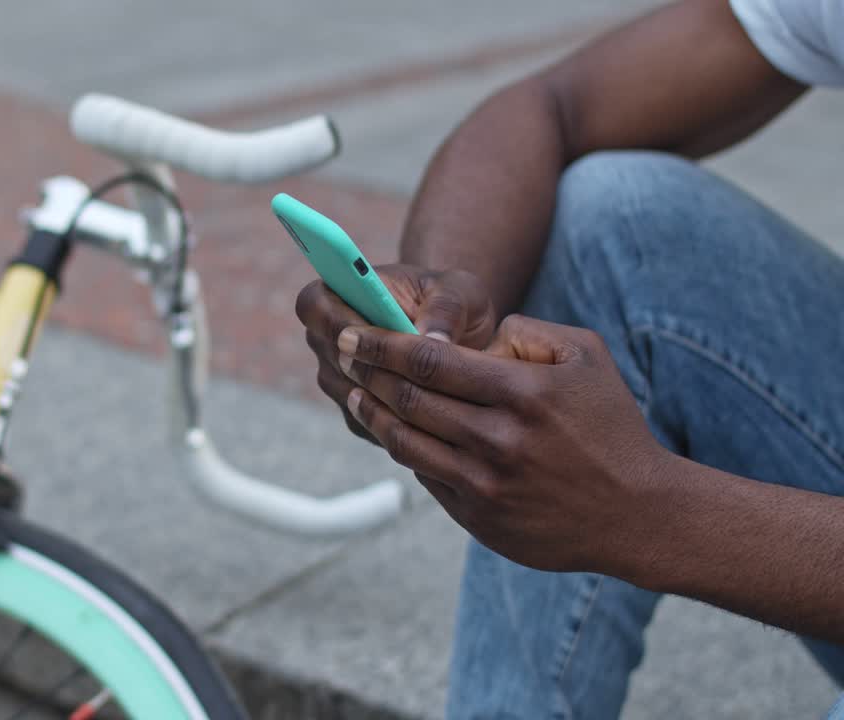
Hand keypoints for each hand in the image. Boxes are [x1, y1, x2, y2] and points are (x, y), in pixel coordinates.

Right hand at [295, 265, 496, 442]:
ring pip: (350, 394)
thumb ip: (446, 309)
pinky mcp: (355, 410)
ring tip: (436, 388)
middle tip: (417, 370)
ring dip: (388, 394)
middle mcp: (328, 338)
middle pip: (330, 357)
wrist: (460, 332)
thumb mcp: (459, 292)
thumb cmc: (452, 302)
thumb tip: (432, 340)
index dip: (337, 321)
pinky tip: (433, 409)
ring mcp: (337, 377)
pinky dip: (398, 418)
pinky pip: (368, 421)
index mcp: (339, 293)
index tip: (375, 332)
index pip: (314, 305)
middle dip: (371, 365)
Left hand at [337, 313, 673, 573]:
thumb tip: (473, 336)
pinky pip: (426, 475)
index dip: (382, 344)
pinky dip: (403, 448)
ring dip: (372, 412)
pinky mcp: (478, 517)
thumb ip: (528, 332)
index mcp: (521, 393)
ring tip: (356, 391)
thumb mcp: (586, 357)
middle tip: (342, 352)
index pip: (429, 361)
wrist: (638, 514)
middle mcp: (498, 439)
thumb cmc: (611, 427)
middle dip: (367, 371)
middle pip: (408, 399)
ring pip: (405, 441)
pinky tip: (391, 429)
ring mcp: (485, 484)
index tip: (353, 331)